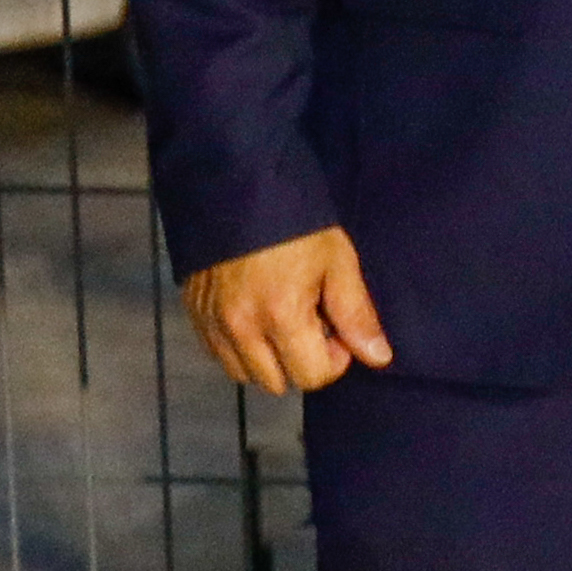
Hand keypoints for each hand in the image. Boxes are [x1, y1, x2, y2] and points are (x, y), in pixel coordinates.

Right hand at [183, 227, 392, 393]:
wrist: (237, 187)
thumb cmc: (297, 224)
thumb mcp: (338, 262)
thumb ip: (356, 315)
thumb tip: (378, 357)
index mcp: (280, 316)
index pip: (312, 377)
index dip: (335, 360)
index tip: (337, 329)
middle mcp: (240, 327)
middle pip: (276, 383)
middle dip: (301, 362)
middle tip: (312, 323)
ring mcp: (212, 322)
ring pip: (244, 374)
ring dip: (269, 359)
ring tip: (284, 319)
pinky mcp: (193, 313)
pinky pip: (218, 354)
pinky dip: (241, 347)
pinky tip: (258, 315)